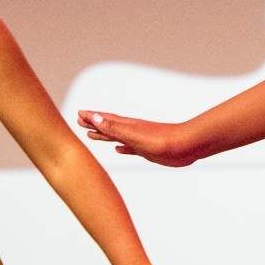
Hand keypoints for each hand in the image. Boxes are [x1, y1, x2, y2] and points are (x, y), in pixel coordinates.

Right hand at [78, 110, 200, 166]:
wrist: (185, 146)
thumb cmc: (161, 140)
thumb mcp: (134, 135)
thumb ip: (114, 128)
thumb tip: (95, 117)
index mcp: (127, 126)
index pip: (104, 120)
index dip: (91, 118)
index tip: (78, 114)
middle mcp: (132, 131)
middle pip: (108, 126)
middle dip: (94, 124)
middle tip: (80, 121)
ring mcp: (139, 140)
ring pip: (117, 137)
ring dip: (105, 136)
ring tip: (93, 135)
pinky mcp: (148, 150)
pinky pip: (130, 148)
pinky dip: (122, 148)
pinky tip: (119, 149)